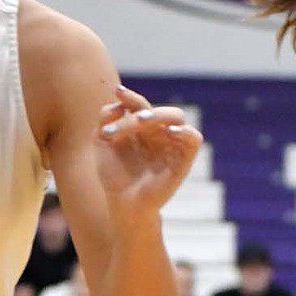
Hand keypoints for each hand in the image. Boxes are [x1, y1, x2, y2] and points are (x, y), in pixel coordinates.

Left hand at [97, 83, 202, 215]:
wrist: (123, 203)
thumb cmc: (114, 173)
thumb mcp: (102, 142)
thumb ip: (105, 119)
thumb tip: (117, 103)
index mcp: (141, 127)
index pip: (139, 105)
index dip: (130, 97)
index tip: (117, 92)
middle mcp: (158, 132)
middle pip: (158, 110)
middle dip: (144, 108)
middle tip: (131, 117)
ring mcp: (171, 145)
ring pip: (175, 118)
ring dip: (158, 115)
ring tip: (140, 121)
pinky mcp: (183, 160)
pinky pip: (193, 139)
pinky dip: (185, 132)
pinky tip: (170, 132)